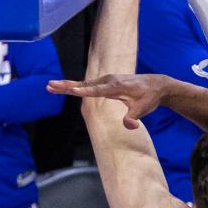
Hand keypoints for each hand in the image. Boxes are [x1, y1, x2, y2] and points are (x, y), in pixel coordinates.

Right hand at [47, 74, 167, 128]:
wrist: (157, 85)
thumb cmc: (149, 97)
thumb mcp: (144, 109)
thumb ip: (135, 117)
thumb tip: (130, 126)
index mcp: (116, 87)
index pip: (97, 90)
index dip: (85, 90)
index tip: (72, 90)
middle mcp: (109, 81)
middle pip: (85, 84)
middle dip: (67, 85)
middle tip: (50, 85)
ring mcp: (107, 80)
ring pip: (84, 83)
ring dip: (67, 85)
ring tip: (50, 86)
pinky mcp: (106, 82)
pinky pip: (88, 84)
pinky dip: (76, 85)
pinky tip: (64, 87)